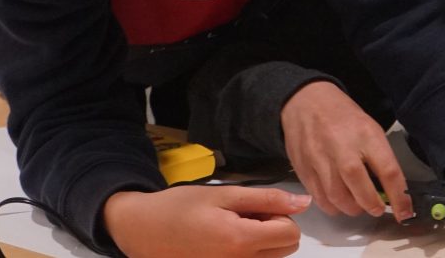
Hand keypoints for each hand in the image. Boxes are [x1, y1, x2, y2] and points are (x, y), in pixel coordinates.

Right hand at [103, 186, 309, 257]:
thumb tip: (304, 203)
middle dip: (273, 229)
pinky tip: (223, 241)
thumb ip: (268, 199)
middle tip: (243, 216)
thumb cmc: (179, 208)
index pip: (291, 234)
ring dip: (261, 242)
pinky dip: (246, 253)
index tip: (255, 208)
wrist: (140, 229)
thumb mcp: (225, 194)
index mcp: (240, 242)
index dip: (280, 215)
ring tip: (230, 227)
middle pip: (285, 248)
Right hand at [280, 81, 410, 220]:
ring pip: (338, 199)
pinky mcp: (303, 169)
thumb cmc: (343, 116)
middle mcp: (343, 148)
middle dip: (373, 206)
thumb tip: (391, 190)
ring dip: (353, 209)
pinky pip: (320, 198)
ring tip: (359, 205)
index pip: (388, 172)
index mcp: (366, 135)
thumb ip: (380, 157)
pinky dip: (333, 207)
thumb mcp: (370, 127)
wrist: (306, 101)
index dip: (400, 198)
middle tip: (378, 208)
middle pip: (361, 190)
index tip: (405, 211)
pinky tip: (340, 201)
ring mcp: (320, 160)